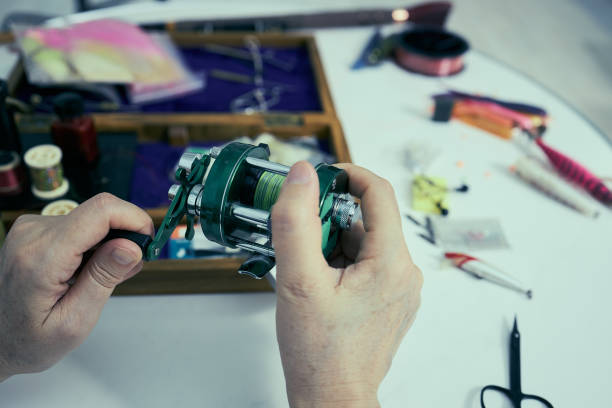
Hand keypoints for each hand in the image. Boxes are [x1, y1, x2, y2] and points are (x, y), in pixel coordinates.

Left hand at [0, 193, 152, 380]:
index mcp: (42, 257)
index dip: (134, 219)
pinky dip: (94, 242)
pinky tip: (88, 270)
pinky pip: (80, 223)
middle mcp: (34, 233)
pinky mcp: (36, 229)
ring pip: (93, 217)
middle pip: (100, 212)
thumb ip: (103, 279)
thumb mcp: (74, 322)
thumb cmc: (29, 339)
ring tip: (103, 277)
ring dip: (110, 242)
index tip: (149, 241)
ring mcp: (32, 228)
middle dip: (126, 235)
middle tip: (129, 270)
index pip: (101, 212)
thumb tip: (131, 245)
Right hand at [271, 162, 422, 406]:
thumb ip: (296, 222)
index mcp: (392, 262)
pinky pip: (366, 264)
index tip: (323, 177)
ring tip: (308, 274)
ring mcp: (399, 289)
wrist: (332, 397)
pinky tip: (319, 285)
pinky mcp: (389, 300)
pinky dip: (340, 263)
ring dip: (332, 245)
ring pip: (364, 243)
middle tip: (301, 243)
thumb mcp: (298, 280)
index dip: (349, 175)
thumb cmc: (321, 353)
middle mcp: (404, 273)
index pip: (379, 193)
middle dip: (329, 221)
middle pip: (367, 220)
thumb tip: (302, 177)